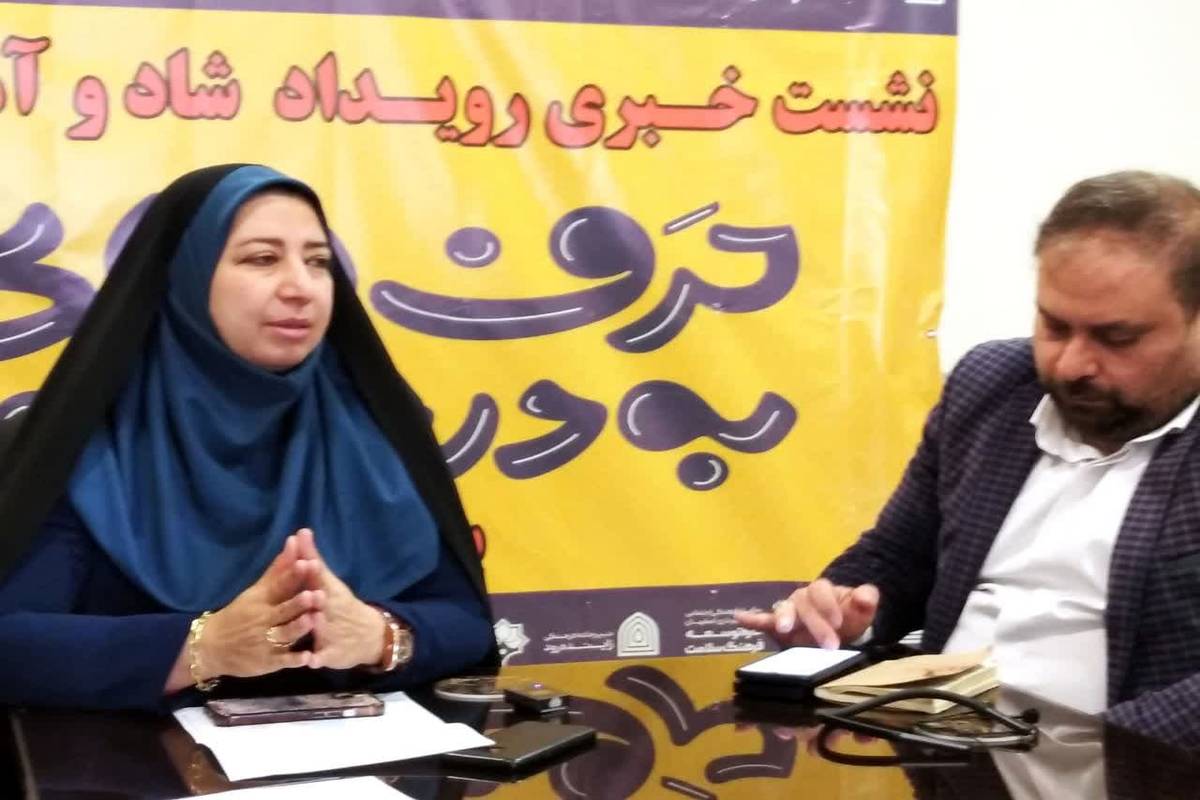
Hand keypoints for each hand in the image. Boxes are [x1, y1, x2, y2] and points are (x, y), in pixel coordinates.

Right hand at [195, 534, 320, 678]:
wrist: (210, 647)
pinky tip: (308, 659)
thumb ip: (277, 569)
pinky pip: (283, 661)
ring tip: (313, 619)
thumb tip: (295, 540)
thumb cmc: (238, 614)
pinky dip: (294, 660)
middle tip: (315, 593)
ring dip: (298, 627)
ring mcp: (266, 641)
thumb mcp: (255, 591)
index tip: (307, 563)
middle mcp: (264, 619)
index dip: (292, 575)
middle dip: (298, 603)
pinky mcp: (268, 662)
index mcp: (261, 600)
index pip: (278, 585)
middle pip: (283, 610)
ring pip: (285, 634)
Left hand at [294, 529, 385, 670]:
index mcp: (329, 591)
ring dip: (317, 622)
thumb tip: (300, 532)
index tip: (298, 539)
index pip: (317, 572)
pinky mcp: (332, 653)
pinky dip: (317, 658)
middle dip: (315, 589)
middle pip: (321, 597)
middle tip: (307, 575)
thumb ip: (312, 560)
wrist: (371, 636)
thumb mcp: (329, 582)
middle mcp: (331, 608)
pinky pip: (324, 656)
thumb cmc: (342, 606)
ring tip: (312, 618)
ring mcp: (333, 631)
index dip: (309, 559)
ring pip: (324, 626)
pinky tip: (311, 661)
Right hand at [734, 579, 878, 648]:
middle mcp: (802, 598)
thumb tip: (866, 596)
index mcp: (822, 591)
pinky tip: (739, 618)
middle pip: (803, 603)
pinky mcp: (778, 627)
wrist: (839, 629)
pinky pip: (763, 621)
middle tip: (829, 645)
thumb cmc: (848, 617)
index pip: (820, 590)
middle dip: (815, 623)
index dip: (828, 604)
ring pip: (783, 609)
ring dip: (783, 617)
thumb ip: (866, 601)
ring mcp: (789, 612)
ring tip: (784, 629)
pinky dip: (751, 619)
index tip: (838, 622)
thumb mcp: (861, 611)